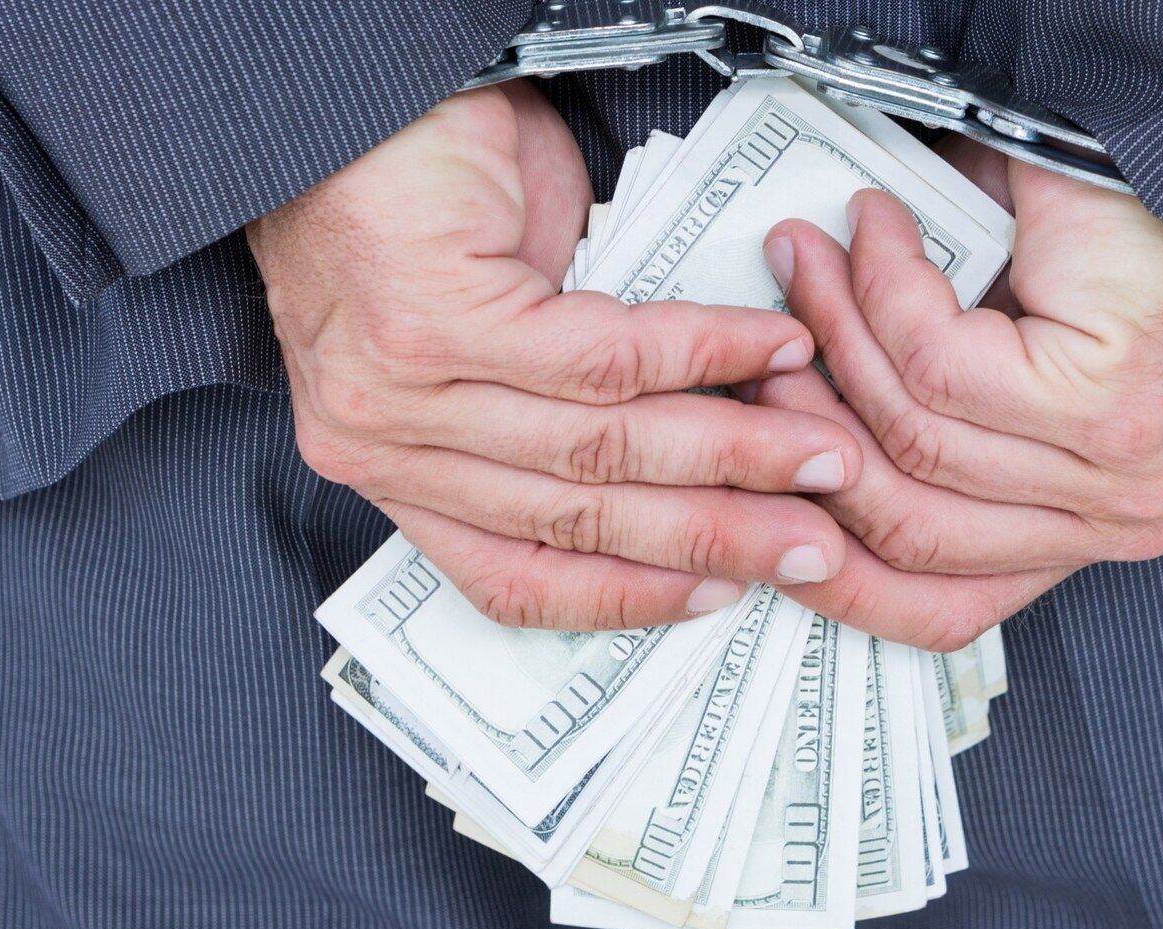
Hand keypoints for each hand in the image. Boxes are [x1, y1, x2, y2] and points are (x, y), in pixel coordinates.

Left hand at [248, 83, 861, 629]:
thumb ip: (559, 409)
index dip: (629, 597)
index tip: (717, 596)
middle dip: (714, 537)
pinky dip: (708, 352)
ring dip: (733, 456)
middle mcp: (387, 446)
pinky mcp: (442, 322)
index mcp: (392, 467)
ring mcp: (407, 390)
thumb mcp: (484, 337)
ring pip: (603, 449)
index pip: (513, 575)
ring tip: (816, 455)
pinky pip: (607, 360)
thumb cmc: (407, 203)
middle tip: (806, 547)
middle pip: (580, 518)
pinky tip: (771, 347)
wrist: (346, 98)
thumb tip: (686, 450)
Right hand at [750, 141, 1162, 648]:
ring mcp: (1118, 475)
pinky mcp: (1108, 408)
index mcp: (1076, 533)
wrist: (1162, 149)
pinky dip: (886, 291)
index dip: (835, 572)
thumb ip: (895, 427)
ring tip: (809, 259)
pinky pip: (940, 369)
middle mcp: (1111, 522)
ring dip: (839, 334)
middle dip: (810, 431)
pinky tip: (880, 229)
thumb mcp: (970, 369)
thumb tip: (774, 439)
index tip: (758, 501)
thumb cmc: (1076, 245)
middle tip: (765, 350)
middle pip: (909, 526)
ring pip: (915, 438)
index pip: (941, 608)